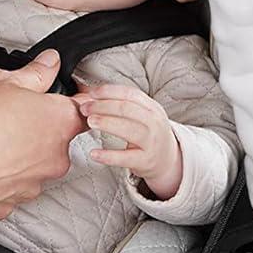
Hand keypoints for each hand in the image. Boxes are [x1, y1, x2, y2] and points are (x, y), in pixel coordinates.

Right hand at [0, 50, 81, 219]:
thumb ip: (33, 73)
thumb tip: (48, 64)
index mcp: (57, 122)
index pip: (85, 108)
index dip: (75, 98)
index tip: (60, 94)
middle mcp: (53, 158)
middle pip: (56, 137)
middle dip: (36, 125)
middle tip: (6, 112)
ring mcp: (32, 186)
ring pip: (33, 163)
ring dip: (18, 151)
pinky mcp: (9, 205)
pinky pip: (11, 184)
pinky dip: (0, 174)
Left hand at [78, 83, 183, 200]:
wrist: (167, 160)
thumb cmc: (149, 133)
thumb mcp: (144, 114)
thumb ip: (124, 104)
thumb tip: (94, 94)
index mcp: (152, 108)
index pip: (130, 94)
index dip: (109, 91)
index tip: (92, 93)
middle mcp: (154, 123)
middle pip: (127, 109)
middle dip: (102, 106)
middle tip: (85, 108)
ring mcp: (151, 142)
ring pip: (128, 129)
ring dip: (106, 123)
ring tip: (90, 122)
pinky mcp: (145, 161)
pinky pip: (124, 158)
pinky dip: (107, 155)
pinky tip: (94, 153)